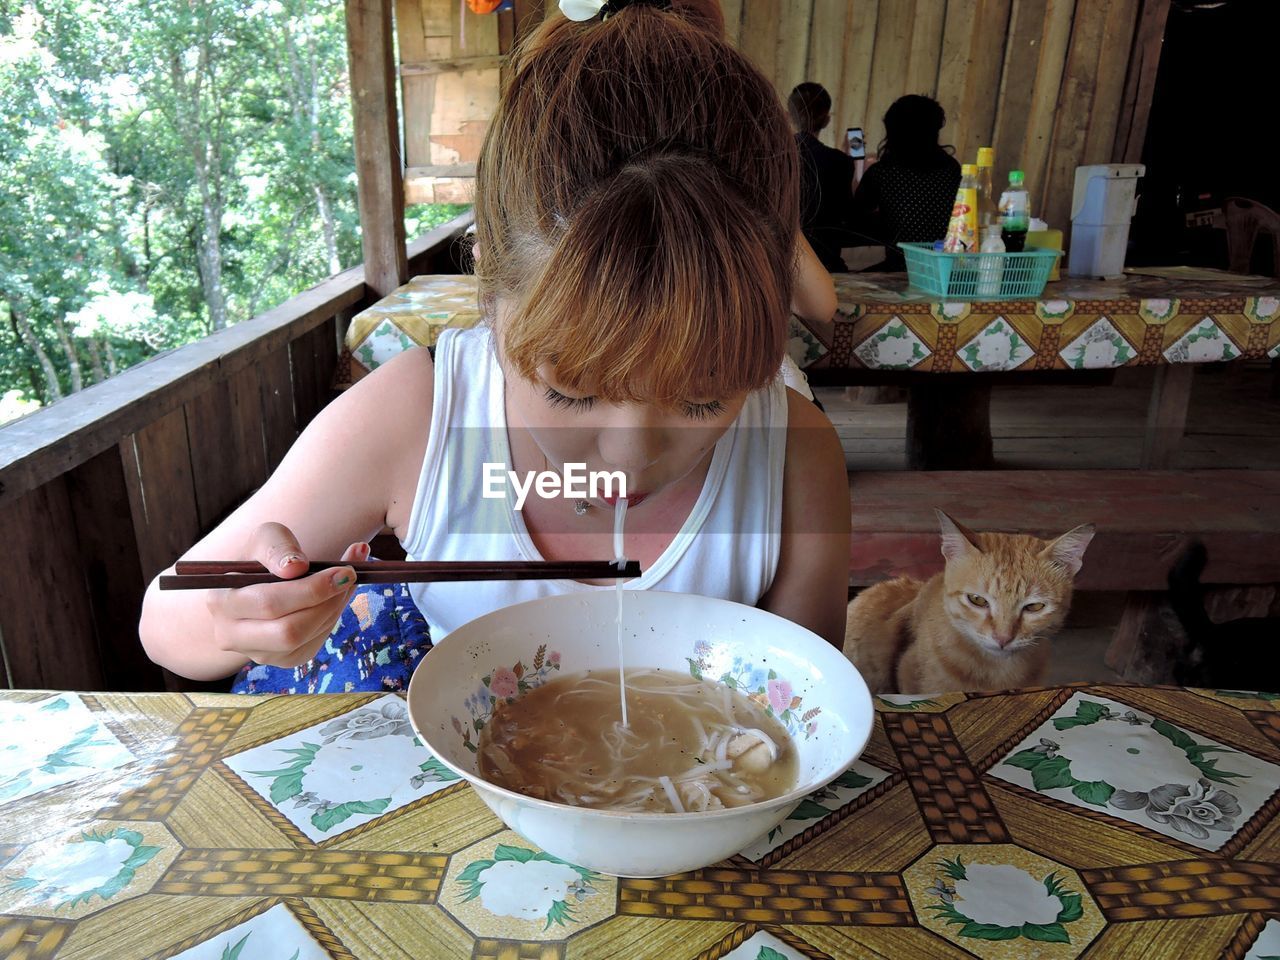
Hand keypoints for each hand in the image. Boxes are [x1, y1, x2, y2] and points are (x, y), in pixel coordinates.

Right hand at [205, 522, 368, 668]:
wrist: (259, 584)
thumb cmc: (263, 558)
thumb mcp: (267, 538)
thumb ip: (279, 547)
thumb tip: (296, 568)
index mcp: (221, 602)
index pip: (269, 603)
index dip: (311, 589)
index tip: (344, 571)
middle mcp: (231, 635)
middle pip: (287, 631)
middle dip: (327, 602)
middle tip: (350, 576)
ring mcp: (257, 653)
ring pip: (303, 640)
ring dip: (333, 609)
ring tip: (345, 581)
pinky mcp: (282, 661)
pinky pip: (313, 644)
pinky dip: (330, 619)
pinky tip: (333, 598)